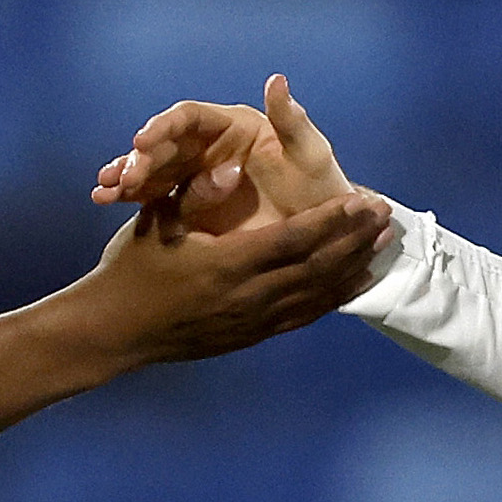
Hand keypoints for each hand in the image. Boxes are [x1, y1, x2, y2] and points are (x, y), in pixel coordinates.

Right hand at [77, 184, 391, 365]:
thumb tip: (232, 165)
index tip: (359, 200)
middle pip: (316, 266)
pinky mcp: (251, 335)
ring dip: (352, 268)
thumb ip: (197, 192)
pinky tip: (352, 282)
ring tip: (381, 245)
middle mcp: (247, 296)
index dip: (331, 220)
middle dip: (354, 240)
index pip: (292, 239)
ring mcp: (252, 320)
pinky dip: (333, 297)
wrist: (115, 331)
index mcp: (225, 263)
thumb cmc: (131, 268)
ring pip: (316, 294)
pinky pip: (303, 315)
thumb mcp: (156, 221)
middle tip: (385, 216)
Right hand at [95, 77, 357, 237]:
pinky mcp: (189, 202)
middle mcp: (209, 145)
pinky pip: (152, 195)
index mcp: (233, 126)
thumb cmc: (319, 189)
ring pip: (152, 168)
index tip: (141, 141)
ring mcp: (196, 174)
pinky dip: (129, 196)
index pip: (188, 117)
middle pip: (163, 144)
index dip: (162, 126)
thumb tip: (277, 80)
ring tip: (105, 191)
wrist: (319, 235)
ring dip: (126, 176)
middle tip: (122, 177)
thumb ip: (291, 120)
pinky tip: (106, 201)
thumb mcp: (310, 155)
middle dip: (138, 158)